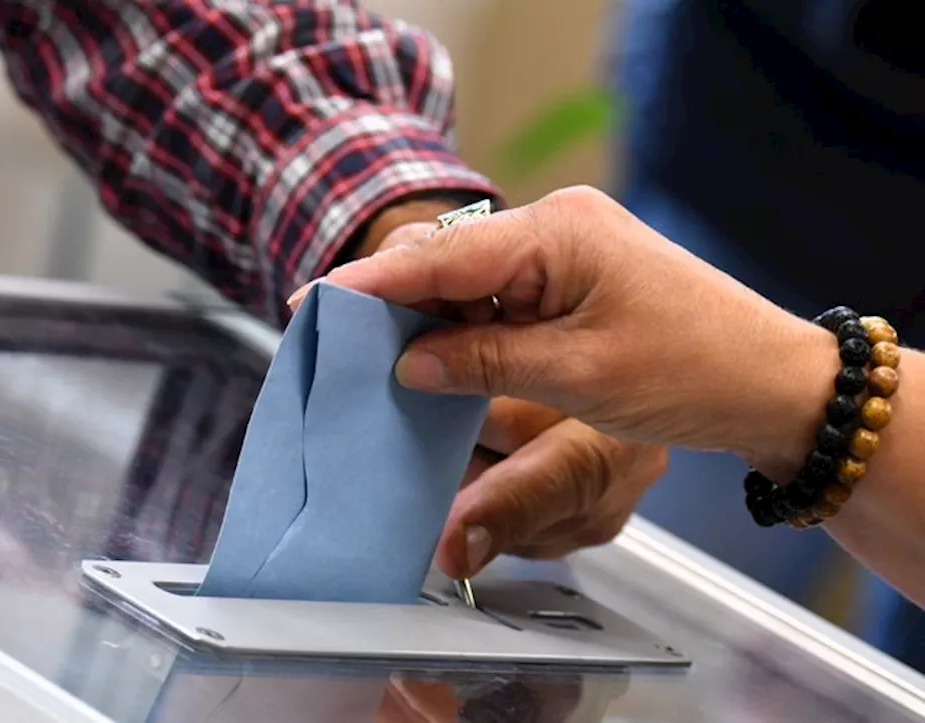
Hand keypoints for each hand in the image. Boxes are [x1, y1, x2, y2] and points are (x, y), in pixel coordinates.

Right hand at [330, 200, 666, 575]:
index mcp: (559, 232)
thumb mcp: (577, 376)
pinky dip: (461, 332)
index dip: (371, 283)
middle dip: (390, 303)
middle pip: (446, 260)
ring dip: (424, 323)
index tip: (313, 304)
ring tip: (374, 365)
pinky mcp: (568, 282)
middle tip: (337, 347)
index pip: (442, 254)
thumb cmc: (694, 369)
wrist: (769, 384)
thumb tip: (408, 361)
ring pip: (465, 283)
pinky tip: (432, 364)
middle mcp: (556, 229)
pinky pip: (494, 301)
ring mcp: (563, 254)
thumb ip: (481, 362)